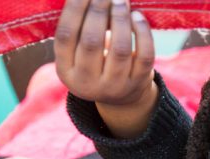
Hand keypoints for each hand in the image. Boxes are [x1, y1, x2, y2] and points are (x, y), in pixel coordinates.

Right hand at [54, 0, 158, 137]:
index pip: (66, 36)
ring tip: (121, 0)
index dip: (74, 9)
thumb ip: (78, 28)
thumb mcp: (78, 53)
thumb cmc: (94, 63)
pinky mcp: (138, 83)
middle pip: (92, 41)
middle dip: (99, 11)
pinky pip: (144, 56)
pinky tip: (137, 16)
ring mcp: (115, 86)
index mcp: (66, 71)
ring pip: (120, 49)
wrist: (120, 98)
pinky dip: (142, 33)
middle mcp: (88, 82)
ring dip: (121, 19)